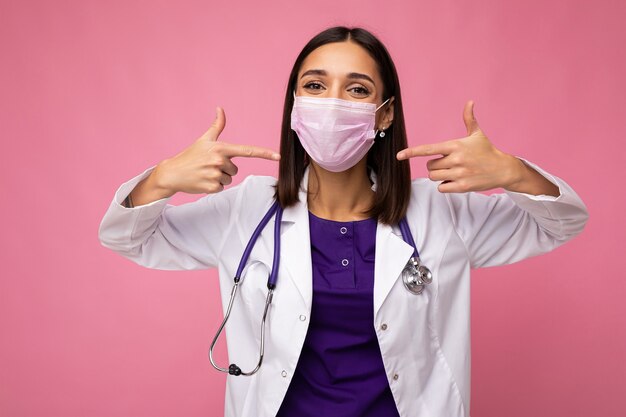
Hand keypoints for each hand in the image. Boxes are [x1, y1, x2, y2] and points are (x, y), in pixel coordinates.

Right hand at [154, 107, 279, 195]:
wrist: (173, 172)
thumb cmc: (191, 155)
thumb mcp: (204, 139)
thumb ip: (216, 125)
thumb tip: (220, 108)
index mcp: (221, 148)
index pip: (247, 150)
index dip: (264, 153)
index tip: (278, 156)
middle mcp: (220, 161)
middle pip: (235, 169)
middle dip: (224, 169)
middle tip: (209, 166)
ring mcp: (215, 174)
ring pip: (228, 179)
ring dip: (219, 178)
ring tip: (205, 173)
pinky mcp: (211, 187)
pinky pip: (221, 188)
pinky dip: (213, 186)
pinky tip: (203, 181)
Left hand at [396, 100, 521, 192]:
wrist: (503, 169)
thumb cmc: (487, 150)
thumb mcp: (477, 134)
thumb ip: (469, 119)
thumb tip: (470, 102)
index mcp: (455, 145)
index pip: (428, 149)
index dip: (412, 152)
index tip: (399, 156)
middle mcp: (456, 159)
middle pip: (429, 166)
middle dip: (436, 165)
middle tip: (450, 163)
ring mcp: (459, 173)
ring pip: (434, 177)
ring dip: (439, 176)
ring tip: (453, 171)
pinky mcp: (463, 186)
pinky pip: (441, 187)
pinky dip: (445, 185)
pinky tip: (456, 180)